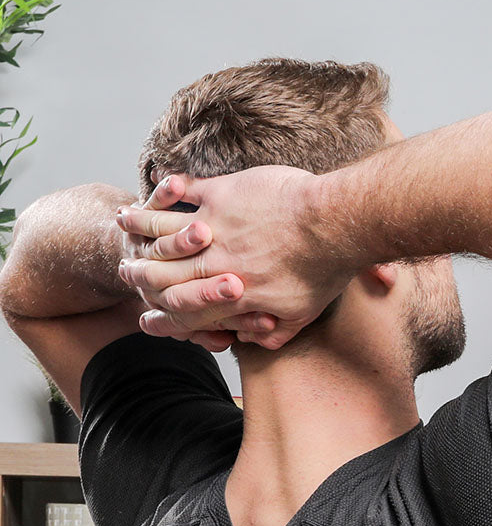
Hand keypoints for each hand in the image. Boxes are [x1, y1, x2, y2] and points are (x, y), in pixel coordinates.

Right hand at [116, 166, 356, 351]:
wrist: (334, 225)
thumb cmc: (325, 270)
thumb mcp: (301, 314)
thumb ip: (274, 331)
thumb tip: (253, 342)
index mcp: (231, 296)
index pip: (186, 311)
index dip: (164, 316)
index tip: (146, 317)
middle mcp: (214, 263)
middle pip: (163, 272)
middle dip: (140, 272)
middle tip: (124, 268)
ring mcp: (215, 227)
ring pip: (164, 230)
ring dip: (142, 225)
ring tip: (124, 220)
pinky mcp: (223, 193)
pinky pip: (185, 191)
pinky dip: (168, 188)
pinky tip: (162, 183)